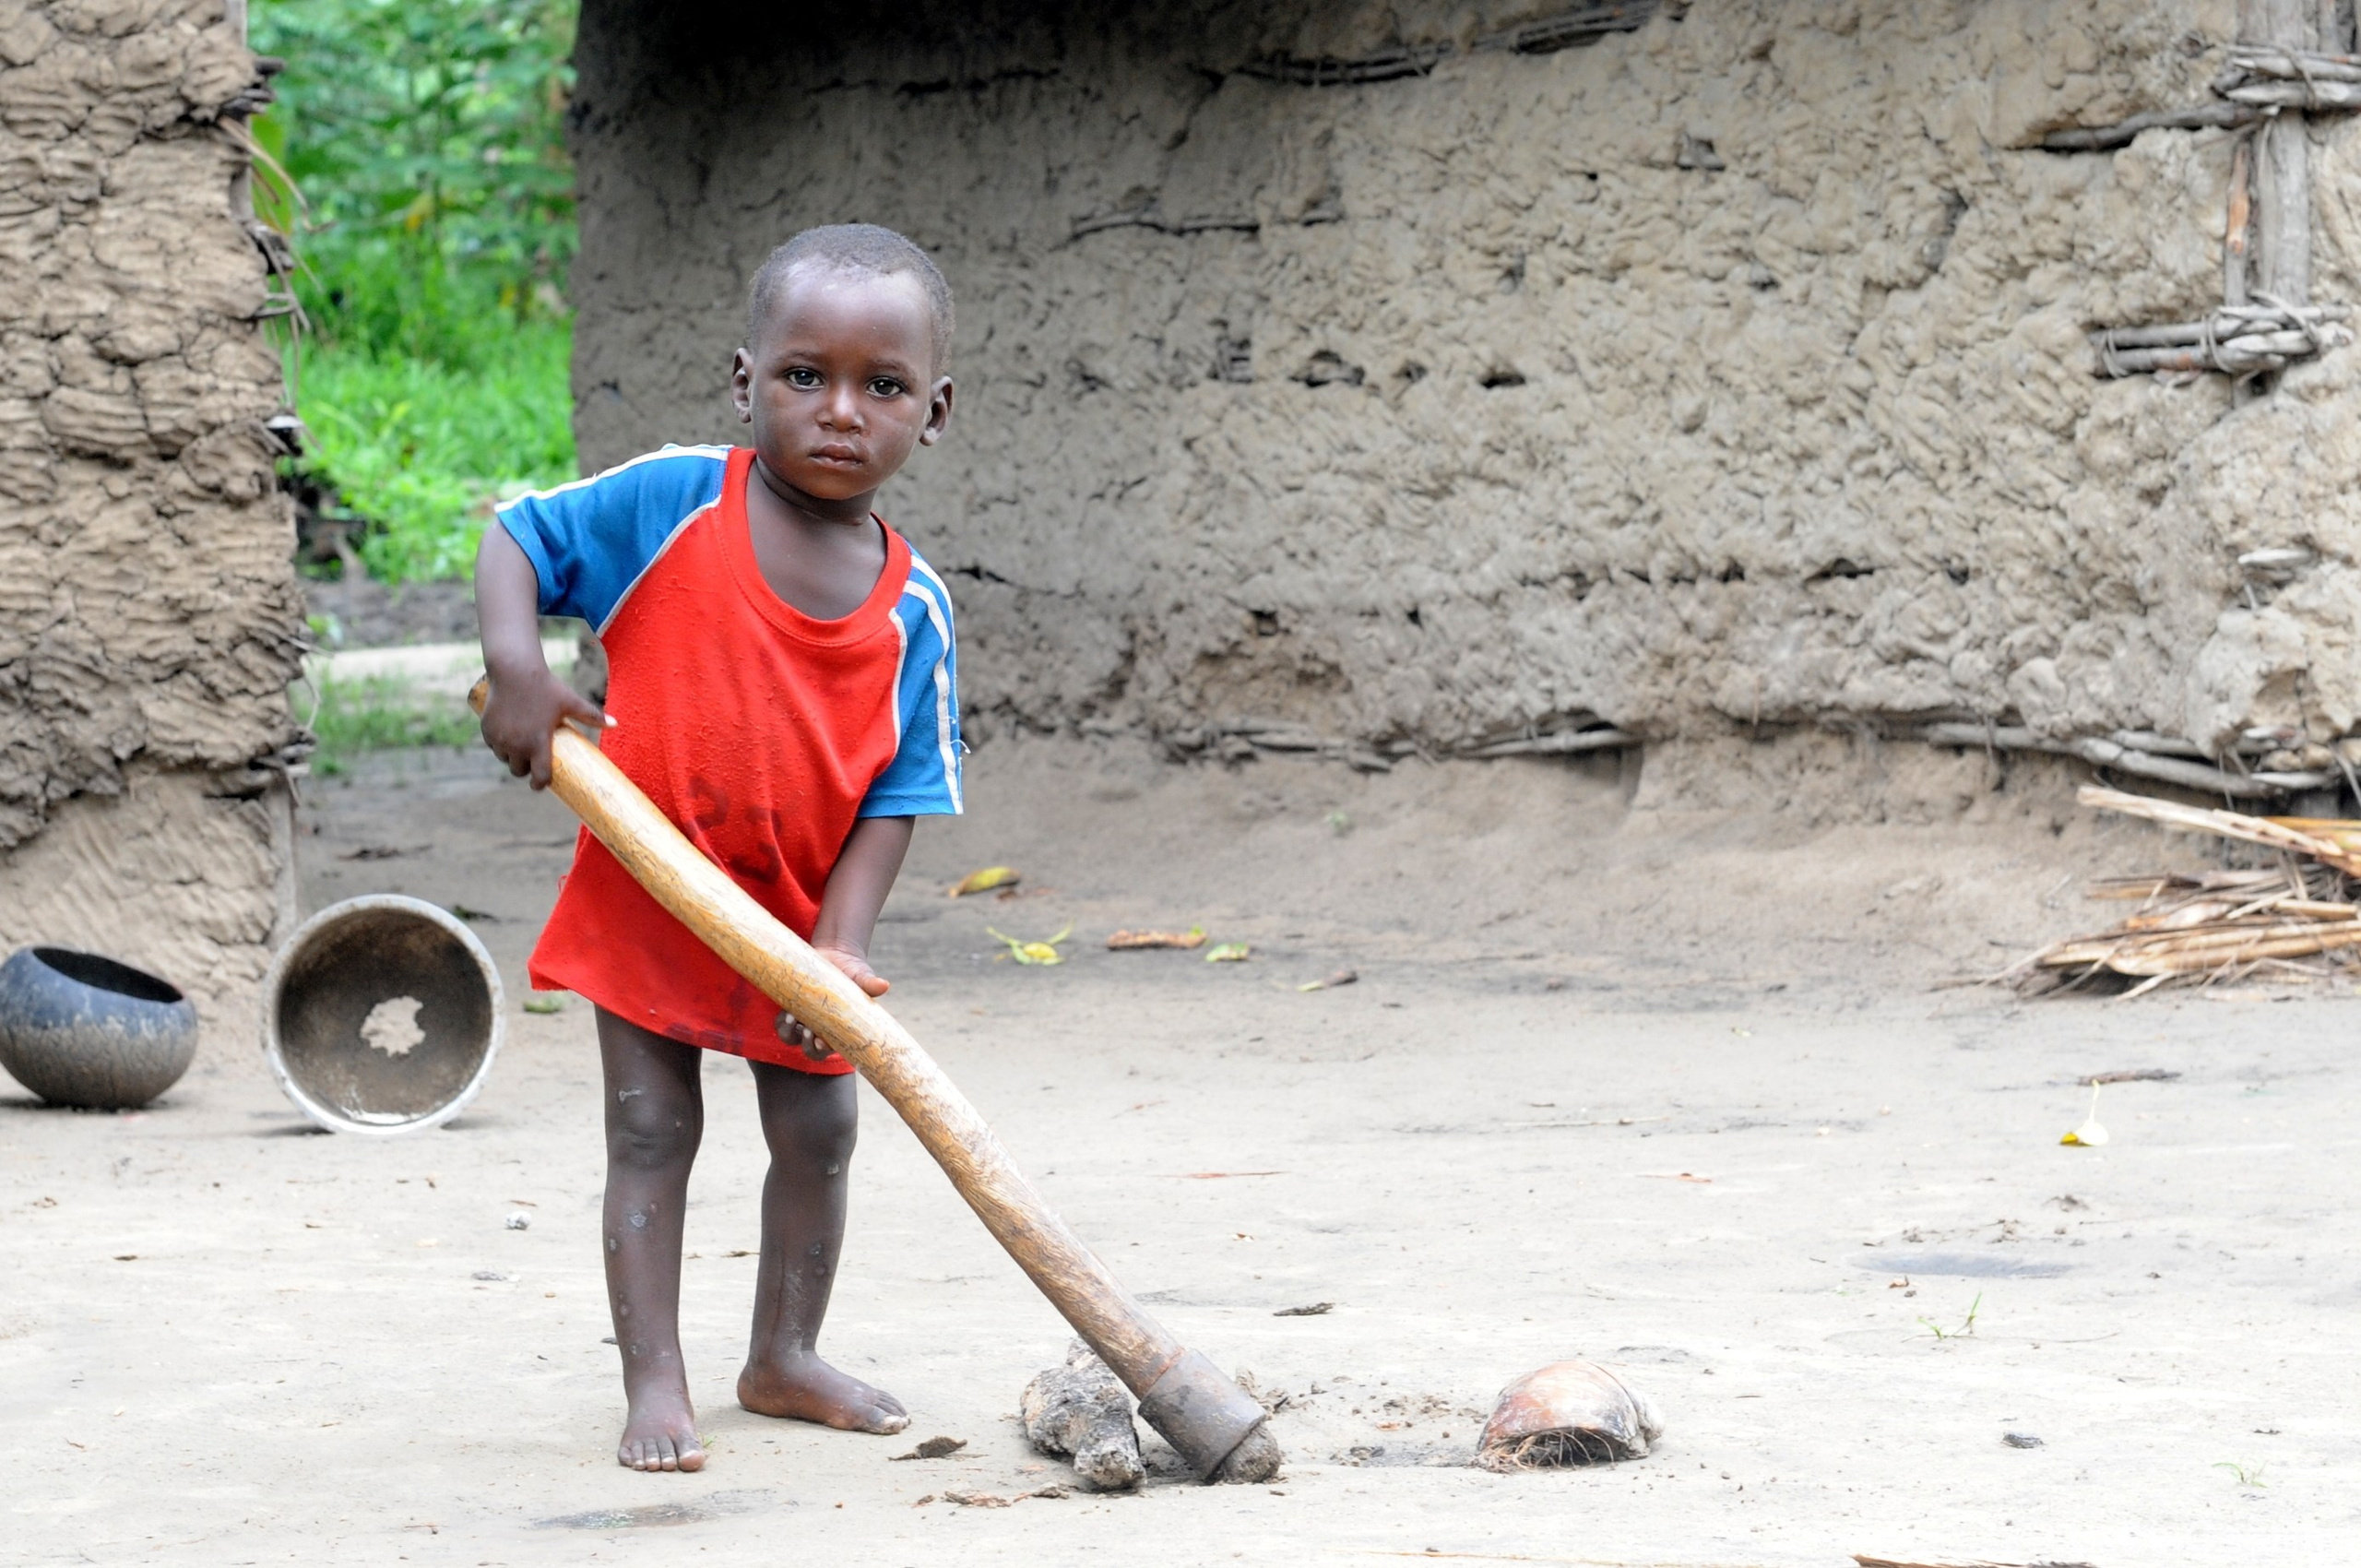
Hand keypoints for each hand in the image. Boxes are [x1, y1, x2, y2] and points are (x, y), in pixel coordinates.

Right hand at [479, 666, 604, 788]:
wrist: (515, 670)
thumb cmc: (546, 687)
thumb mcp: (570, 701)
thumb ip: (592, 715)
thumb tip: (616, 723)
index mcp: (538, 743)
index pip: (540, 776)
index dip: (540, 783)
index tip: (540, 785)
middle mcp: (517, 745)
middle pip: (518, 771)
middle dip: (525, 770)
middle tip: (531, 762)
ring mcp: (500, 739)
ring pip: (504, 759)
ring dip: (511, 758)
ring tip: (519, 750)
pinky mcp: (487, 731)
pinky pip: (492, 746)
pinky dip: (498, 745)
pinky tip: (506, 739)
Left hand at [774, 943, 888, 1060]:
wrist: (834, 956)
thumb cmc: (852, 972)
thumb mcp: (862, 977)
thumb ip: (870, 984)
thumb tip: (885, 985)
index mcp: (837, 1030)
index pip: (829, 1048)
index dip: (822, 1049)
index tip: (822, 1041)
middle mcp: (819, 1029)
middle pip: (808, 1049)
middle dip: (806, 1044)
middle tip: (807, 1031)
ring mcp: (803, 1019)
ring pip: (790, 1038)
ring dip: (788, 1032)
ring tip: (792, 1018)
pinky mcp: (791, 1007)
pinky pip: (780, 1022)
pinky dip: (781, 1020)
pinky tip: (786, 1010)